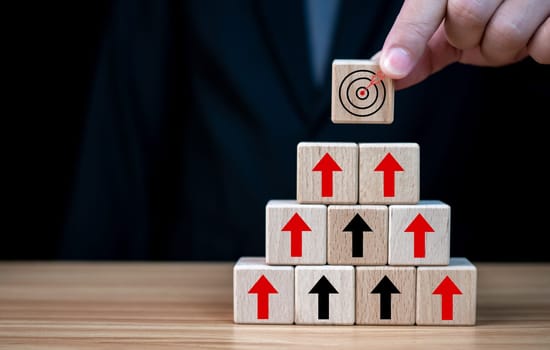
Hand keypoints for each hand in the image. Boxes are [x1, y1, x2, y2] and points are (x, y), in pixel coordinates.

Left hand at [378, 0, 549, 89]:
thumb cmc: (493, 7)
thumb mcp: (451, 19)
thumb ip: (420, 42)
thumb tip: (388, 71)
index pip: (427, 3)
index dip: (408, 35)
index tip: (393, 69)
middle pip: (466, 16)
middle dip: (468, 38)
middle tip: (479, 32)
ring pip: (506, 33)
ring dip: (502, 48)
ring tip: (511, 27)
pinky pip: (543, 45)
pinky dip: (537, 49)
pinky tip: (537, 29)